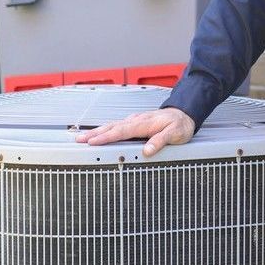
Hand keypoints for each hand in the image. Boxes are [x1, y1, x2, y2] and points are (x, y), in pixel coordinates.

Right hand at [74, 107, 195, 156]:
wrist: (185, 114)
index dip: (106, 137)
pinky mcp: (135, 123)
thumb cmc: (180, 125)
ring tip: (83, 137)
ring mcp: (134, 121)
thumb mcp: (175, 134)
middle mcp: (136, 120)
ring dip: (97, 131)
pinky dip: (106, 130)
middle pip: (111, 127)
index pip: (121, 131)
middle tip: (79, 140)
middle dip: (94, 134)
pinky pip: (117, 126)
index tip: (93, 142)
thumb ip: (160, 141)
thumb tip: (147, 151)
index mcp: (144, 124)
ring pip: (112, 126)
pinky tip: (100, 133)